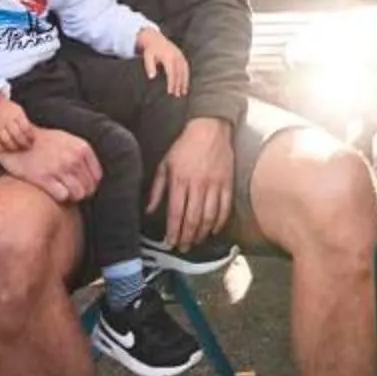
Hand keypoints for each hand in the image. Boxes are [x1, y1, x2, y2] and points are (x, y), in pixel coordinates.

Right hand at [0, 91, 35, 154]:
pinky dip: (1, 147)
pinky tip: (6, 150)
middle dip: (23, 142)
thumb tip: (34, 132)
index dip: (30, 135)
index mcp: (16, 114)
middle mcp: (7, 120)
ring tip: (18, 149)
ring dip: (13, 147)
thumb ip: (24, 121)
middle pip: (16, 134)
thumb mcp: (19, 111)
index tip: (33, 139)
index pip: (25, 127)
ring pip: (6, 140)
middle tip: (28, 146)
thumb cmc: (10, 109)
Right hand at [0, 125, 100, 202]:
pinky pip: (63, 196)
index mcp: (82, 147)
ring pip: (78, 194)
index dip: (91, 185)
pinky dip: (60, 197)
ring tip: (64, 193)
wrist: (19, 139)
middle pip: (89, 188)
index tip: (82, 187)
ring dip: (72, 197)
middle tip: (72, 192)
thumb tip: (94, 177)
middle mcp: (73, 157)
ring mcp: (59, 167)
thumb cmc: (45, 142)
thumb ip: (82, 155)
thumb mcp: (69, 140)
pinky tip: (54, 192)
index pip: (97, 177)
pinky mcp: (44, 177)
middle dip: (82, 193)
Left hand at [138, 28, 190, 98]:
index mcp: (168, 57)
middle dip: (178, 85)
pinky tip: (185, 84)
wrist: (155, 39)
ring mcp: (180, 56)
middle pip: (179, 73)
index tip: (170, 92)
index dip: (171, 83)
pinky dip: (186, 76)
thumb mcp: (147, 56)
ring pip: (184, 71)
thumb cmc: (151, 50)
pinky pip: (186, 68)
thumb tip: (151, 77)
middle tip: (177, 95)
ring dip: (184, 82)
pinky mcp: (182, 56)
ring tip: (183, 92)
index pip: (171, 73)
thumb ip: (149, 66)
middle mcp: (176, 56)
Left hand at [148, 116, 236, 252]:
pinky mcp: (227, 182)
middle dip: (187, 237)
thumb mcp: (165, 163)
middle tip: (183, 248)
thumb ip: (157, 188)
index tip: (170, 243)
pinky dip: (220, 222)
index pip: (175, 213)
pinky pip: (225, 207)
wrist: (210, 128)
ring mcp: (214, 184)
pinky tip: (214, 230)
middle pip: (192, 218)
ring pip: (209, 216)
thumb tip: (148, 210)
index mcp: (180, 180)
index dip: (173, 231)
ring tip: (196, 241)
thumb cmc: (185, 145)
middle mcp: (197, 184)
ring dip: (202, 233)